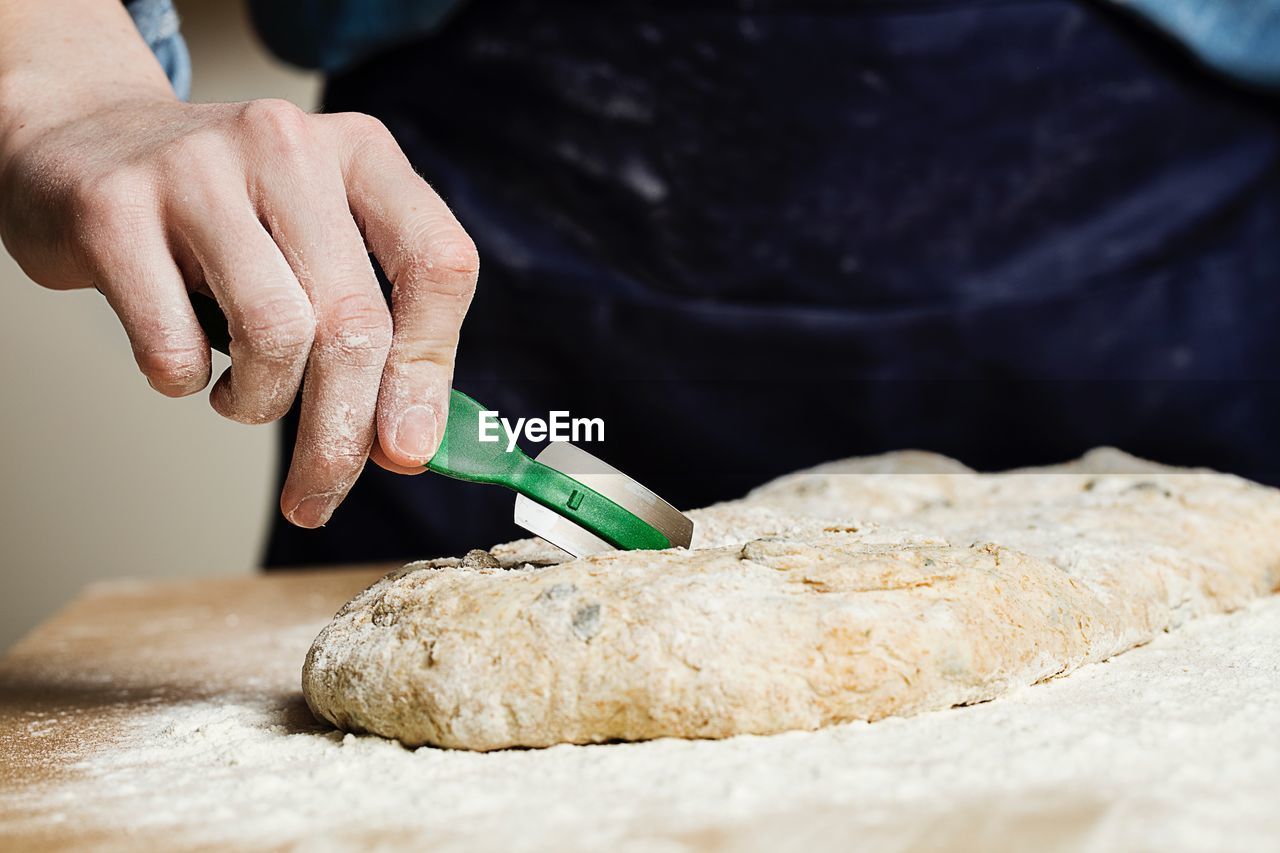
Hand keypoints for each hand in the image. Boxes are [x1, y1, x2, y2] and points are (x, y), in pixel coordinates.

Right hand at [0, 95, 477, 526]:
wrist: (81, 141)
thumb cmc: (224, 217)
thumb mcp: (317, 244)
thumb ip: (377, 329)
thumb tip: (410, 444)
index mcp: (361, 152)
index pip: (438, 265)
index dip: (430, 371)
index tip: (409, 449)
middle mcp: (288, 145)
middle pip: (355, 322)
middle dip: (344, 433)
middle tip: (321, 492)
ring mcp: (197, 168)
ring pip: (277, 334)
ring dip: (263, 402)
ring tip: (245, 397)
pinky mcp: (114, 208)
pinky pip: (174, 345)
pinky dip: (185, 382)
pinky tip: (185, 362)